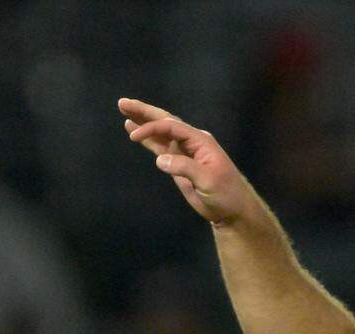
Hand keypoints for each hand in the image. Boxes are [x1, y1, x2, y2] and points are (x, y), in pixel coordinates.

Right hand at [118, 98, 254, 225]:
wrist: (232, 210)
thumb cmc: (226, 194)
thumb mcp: (208, 181)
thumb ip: (185, 168)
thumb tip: (160, 160)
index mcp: (201, 141)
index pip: (172, 127)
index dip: (152, 128)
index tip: (134, 136)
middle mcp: (191, 142)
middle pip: (165, 122)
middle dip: (144, 112)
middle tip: (123, 102)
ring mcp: (184, 152)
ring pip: (160, 133)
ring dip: (142, 122)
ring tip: (124, 109)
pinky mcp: (178, 163)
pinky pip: (159, 147)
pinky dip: (147, 139)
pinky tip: (133, 130)